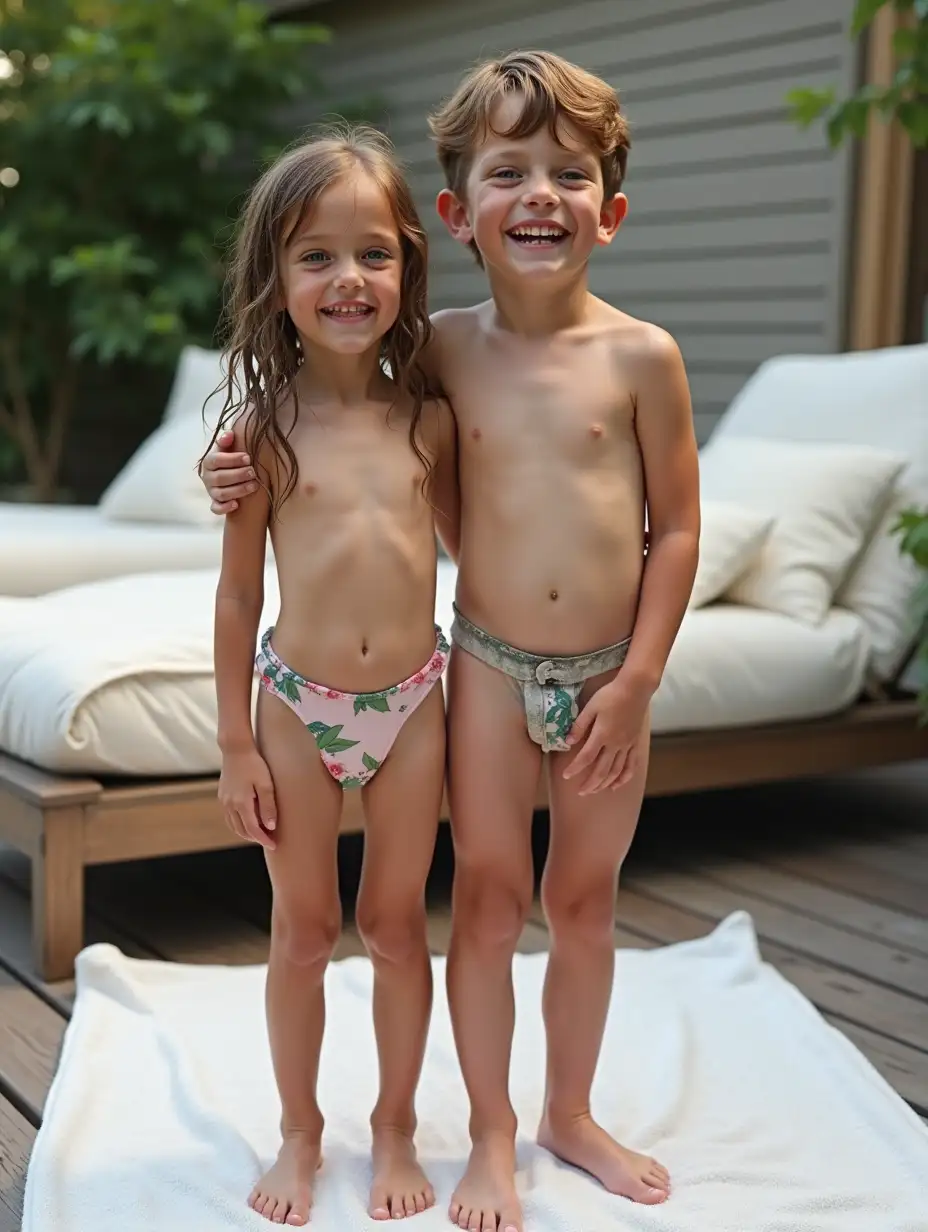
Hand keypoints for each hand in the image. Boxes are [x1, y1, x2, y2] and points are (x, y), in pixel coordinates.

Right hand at [200, 429, 257, 514]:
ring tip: (254, 486)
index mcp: (209, 461)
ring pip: (221, 493)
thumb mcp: (227, 448)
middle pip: (220, 478)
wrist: (229, 475)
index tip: (248, 458)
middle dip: (238, 475)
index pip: (216, 460)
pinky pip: (216, 508)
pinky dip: (224, 508)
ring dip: (238, 490)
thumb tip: (230, 433)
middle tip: (253, 472)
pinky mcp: (215, 503)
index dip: (232, 459)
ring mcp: (211, 491)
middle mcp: (207, 477)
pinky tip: (236, 505)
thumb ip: (226, 441)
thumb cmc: (230, 459)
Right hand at [218, 747, 277, 848]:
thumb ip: (268, 806)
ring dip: (246, 832)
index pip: (253, 830)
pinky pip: (229, 817)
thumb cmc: (254, 764)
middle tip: (269, 840)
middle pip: (242, 830)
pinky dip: (238, 823)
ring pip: (233, 825)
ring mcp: (224, 801)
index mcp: (241, 803)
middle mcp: (230, 805)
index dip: (264, 839)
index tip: (274, 845)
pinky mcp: (222, 795)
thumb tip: (271, 827)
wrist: (236, 748)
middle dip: (255, 838)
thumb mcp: (266, 784)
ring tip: (259, 834)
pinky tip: (247, 821)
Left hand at [562, 681, 649, 795]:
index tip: (566, 776)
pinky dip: (624, 778)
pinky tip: (617, 785)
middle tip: (581, 792)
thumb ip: (579, 726)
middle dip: (590, 784)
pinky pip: (631, 765)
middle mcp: (615, 744)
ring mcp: (627, 745)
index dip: (575, 768)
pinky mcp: (635, 743)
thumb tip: (567, 741)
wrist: (635, 689)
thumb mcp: (590, 707)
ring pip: (616, 771)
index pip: (586, 757)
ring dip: (605, 784)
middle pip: (601, 770)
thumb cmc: (611, 695)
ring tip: (595, 791)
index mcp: (602, 735)